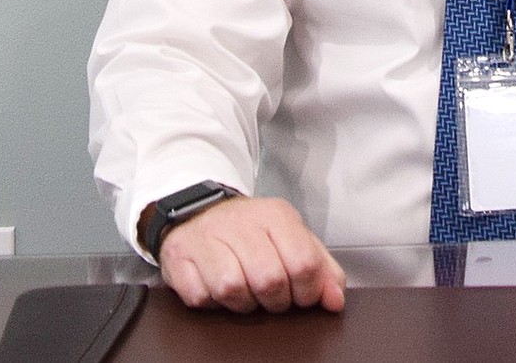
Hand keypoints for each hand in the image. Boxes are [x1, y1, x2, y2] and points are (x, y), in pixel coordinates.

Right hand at [156, 196, 345, 312]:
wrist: (199, 212)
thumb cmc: (251, 232)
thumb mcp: (293, 238)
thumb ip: (321, 267)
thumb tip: (335, 300)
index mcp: (277, 215)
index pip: (304, 262)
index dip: (307, 291)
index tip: (302, 296)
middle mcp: (243, 221)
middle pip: (270, 279)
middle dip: (275, 301)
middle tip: (272, 296)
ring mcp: (208, 237)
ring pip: (233, 289)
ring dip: (242, 303)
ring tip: (245, 291)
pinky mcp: (180, 255)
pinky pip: (201, 296)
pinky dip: (212, 302)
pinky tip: (217, 287)